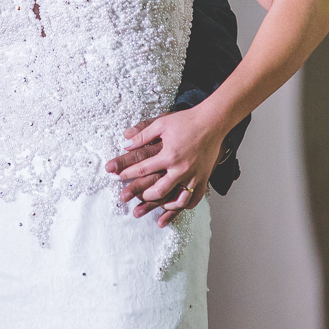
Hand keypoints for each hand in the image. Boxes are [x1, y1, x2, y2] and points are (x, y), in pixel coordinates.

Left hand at [114, 108, 226, 226]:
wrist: (212, 122)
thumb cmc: (186, 121)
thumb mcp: (161, 123)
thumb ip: (142, 134)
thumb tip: (125, 142)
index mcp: (169, 155)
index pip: (143, 168)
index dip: (127, 173)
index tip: (116, 176)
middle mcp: (181, 169)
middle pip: (158, 190)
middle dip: (141, 195)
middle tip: (128, 197)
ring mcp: (193, 176)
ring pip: (176, 200)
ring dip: (162, 205)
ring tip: (150, 206)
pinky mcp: (203, 179)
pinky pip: (193, 199)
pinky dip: (183, 206)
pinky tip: (174, 207)